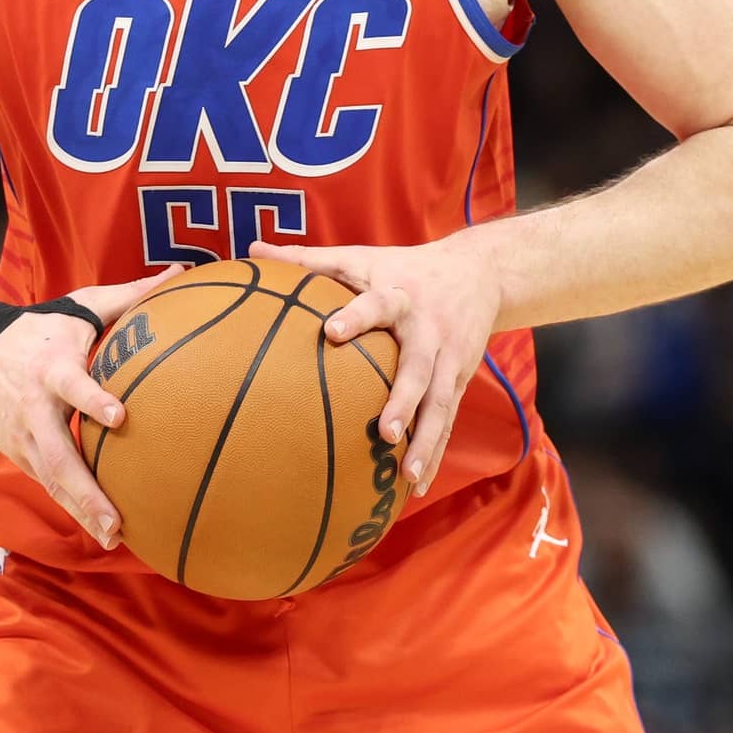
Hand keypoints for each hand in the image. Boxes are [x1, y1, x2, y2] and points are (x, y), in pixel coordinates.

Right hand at [0, 268, 179, 549]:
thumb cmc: (42, 328)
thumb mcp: (79, 307)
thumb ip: (129, 295)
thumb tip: (182, 273)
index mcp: (52, 370)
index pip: (72, 386)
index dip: (92, 400)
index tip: (120, 416)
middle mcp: (35, 410)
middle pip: (57, 456)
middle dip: (85, 490)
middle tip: (116, 518)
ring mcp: (23, 438)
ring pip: (51, 480)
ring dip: (81, 510)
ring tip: (114, 536)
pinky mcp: (19, 455)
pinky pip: (48, 485)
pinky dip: (72, 508)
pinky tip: (101, 529)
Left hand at [248, 236, 502, 496]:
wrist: (479, 271)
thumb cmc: (403, 267)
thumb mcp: (361, 256)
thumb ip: (309, 258)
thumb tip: (253, 248)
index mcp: (399, 295)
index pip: (376, 304)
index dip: (355, 316)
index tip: (331, 331)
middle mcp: (428, 330)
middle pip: (418, 367)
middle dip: (404, 400)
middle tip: (385, 432)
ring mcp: (449, 358)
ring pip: (439, 403)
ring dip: (426, 440)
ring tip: (406, 476)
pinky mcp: (460, 380)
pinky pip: (447, 420)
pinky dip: (435, 451)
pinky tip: (417, 485)